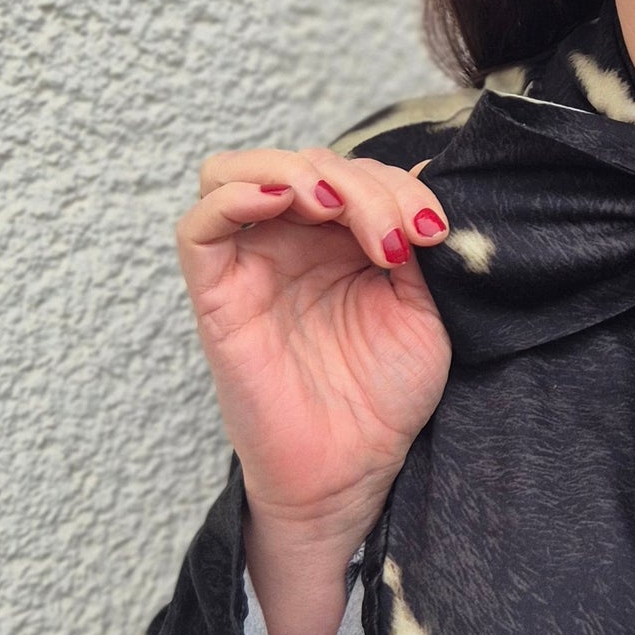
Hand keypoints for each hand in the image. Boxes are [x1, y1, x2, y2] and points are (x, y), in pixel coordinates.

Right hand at [174, 143, 453, 562]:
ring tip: (337, 206)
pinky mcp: (216, 294)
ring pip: (239, 173)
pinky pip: (199, 227)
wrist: (352, 470)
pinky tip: (284, 201)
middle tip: (397, 233)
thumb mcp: (420, 308)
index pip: (353, 171)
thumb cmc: (384, 397)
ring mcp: (250, 263)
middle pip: (304, 164)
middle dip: (360, 183)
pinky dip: (233, 196)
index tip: (434, 230)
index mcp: (339, 240)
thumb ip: (411, 241)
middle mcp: (290, 242)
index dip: (395, 183)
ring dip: (294, 172)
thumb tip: (426, 174)